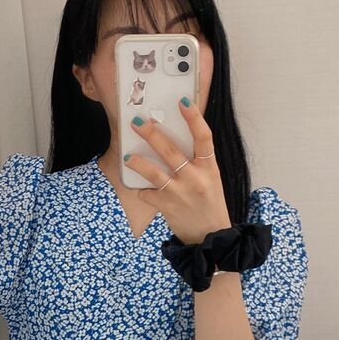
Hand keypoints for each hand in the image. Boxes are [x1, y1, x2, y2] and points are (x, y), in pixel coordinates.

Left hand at [124, 98, 231, 244]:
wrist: (210, 237)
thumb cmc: (209, 204)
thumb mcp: (210, 179)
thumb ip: (197, 162)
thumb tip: (173, 139)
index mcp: (209, 167)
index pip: (203, 137)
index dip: (193, 118)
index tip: (182, 102)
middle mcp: (195, 178)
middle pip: (171, 151)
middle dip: (152, 134)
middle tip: (138, 123)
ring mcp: (180, 193)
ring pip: (155, 173)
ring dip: (138, 163)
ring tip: (128, 157)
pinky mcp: (167, 207)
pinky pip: (148, 194)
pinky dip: (142, 190)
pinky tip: (141, 189)